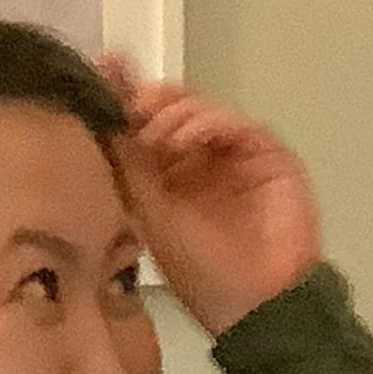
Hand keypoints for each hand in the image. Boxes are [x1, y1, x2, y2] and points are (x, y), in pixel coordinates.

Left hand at [100, 58, 322, 336]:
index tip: (104, 69)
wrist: (252, 304)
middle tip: (130, 101)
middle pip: (176, 105)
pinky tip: (183, 139)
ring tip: (154, 132)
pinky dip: (208, 122)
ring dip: (175, 110)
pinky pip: (238, 124)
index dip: (126, 93)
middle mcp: (203, 158)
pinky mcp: (269, 156)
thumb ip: (128, 161)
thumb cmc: (201, 271)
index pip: (147, 121)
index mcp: (171, 172)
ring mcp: (237, 155)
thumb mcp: (148, 212)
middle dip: (150, 97)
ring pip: (204, 108)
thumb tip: (103, 113)